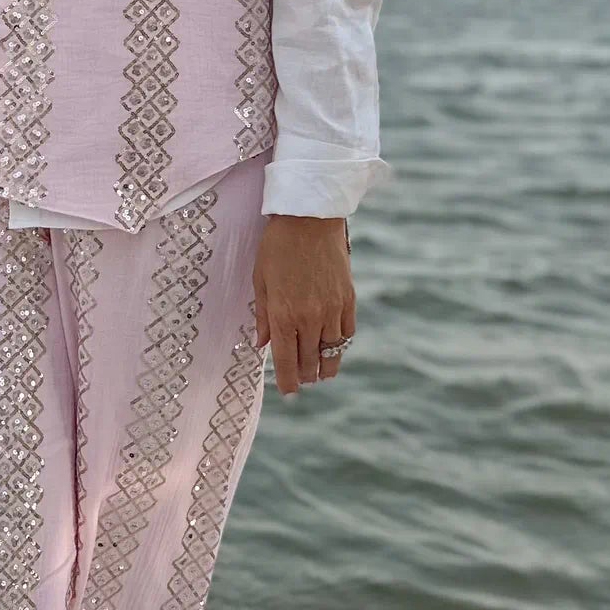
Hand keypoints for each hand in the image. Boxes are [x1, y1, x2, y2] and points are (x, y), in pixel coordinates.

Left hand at [254, 216, 355, 395]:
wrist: (310, 218)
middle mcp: (309, 318)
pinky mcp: (348, 299)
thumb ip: (262, 316)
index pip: (286, 361)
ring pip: (333, 352)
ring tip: (321, 372)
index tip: (288, 391)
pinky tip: (335, 347)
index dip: (288, 381)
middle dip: (305, 375)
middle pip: (311, 361)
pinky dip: (341, 344)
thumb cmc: (277, 246)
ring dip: (326, 365)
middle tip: (302, 380)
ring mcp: (332, 309)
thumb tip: (262, 344)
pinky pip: (348, 332)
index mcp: (283, 315)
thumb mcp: (260, 280)